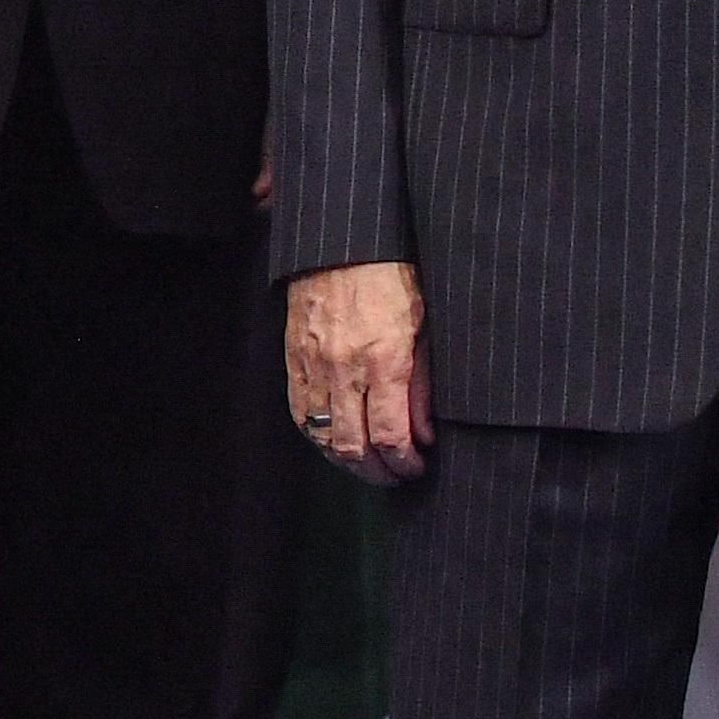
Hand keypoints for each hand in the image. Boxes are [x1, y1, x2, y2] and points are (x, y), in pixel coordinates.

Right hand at [288, 262, 433, 484]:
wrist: (344, 243)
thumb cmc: (393, 279)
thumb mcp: (425, 330)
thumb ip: (423, 386)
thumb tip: (423, 434)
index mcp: (384, 362)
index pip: (390, 437)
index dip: (404, 463)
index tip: (416, 466)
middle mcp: (345, 369)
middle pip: (352, 447)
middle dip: (376, 473)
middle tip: (394, 475)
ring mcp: (314, 364)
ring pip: (321, 436)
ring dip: (344, 460)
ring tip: (366, 463)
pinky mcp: (294, 357)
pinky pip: (299, 412)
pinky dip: (317, 435)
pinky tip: (334, 438)